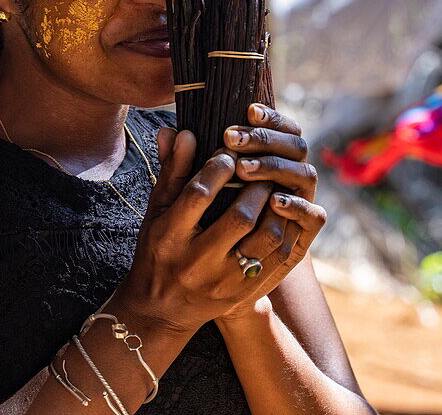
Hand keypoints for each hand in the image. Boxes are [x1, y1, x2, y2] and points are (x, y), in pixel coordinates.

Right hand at [115, 114, 311, 333]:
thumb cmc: (158, 249)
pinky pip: (275, 260)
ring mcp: (222, 281)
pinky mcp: (241, 293)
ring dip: (274, 210)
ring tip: (273, 190)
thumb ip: (171, 171)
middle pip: (238, 218)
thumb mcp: (157, 211)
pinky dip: (283, 232)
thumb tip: (181, 131)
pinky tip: (280, 214)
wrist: (160, 310)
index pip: (198, 195)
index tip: (229, 152)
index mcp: (169, 237)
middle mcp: (195, 261)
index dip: (218, 169)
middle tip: (260, 169)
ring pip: (263, 240)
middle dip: (254, 188)